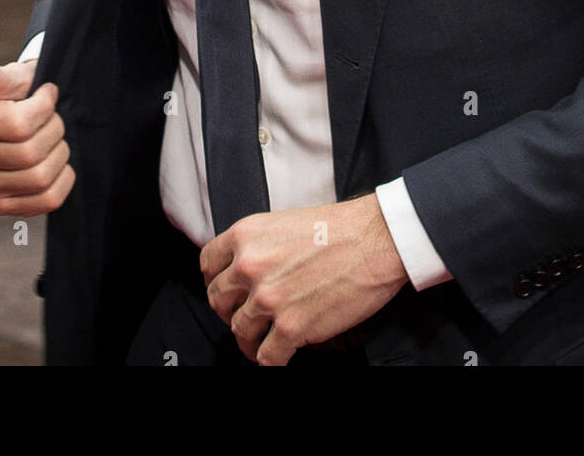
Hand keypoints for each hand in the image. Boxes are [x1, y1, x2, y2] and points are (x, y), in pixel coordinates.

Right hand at [0, 49, 74, 216]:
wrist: (22, 115)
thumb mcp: (11, 78)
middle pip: (30, 153)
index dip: (44, 107)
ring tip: (52, 137)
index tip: (47, 93)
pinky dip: (62, 179)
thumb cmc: (18, 92)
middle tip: (52, 117)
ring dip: (59, 153)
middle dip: (53, 129)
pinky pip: (46, 200)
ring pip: (39, 178)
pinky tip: (54, 161)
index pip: (18, 124)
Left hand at [200, 195, 407, 365]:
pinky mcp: (291, 327)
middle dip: (231, 312)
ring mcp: (268, 298)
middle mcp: (250, 266)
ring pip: (240, 332)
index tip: (227, 291)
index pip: (208, 264)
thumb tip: (250, 270)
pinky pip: (267, 359)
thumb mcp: (285, 222)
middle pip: (218, 301)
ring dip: (252, 340)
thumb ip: (260, 245)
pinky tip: (283, 354)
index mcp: (246, 235)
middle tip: (246, 317)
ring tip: (265, 340)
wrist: (376, 239)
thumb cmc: (340, 228)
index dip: (216, 281)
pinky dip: (272, 361)